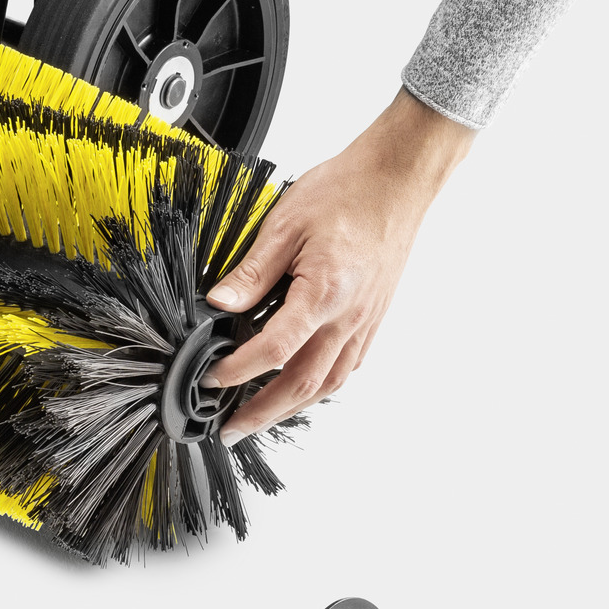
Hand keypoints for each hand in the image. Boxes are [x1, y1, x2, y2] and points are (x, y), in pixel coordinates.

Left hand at [205, 88, 474, 442]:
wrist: (398, 179)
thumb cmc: (348, 191)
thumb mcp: (285, 224)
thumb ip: (251, 272)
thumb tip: (219, 304)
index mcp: (324, 294)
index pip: (273, 350)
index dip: (237, 371)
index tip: (211, 380)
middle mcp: (349, 317)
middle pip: (302, 384)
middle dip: (262, 413)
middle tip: (230, 430)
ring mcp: (365, 322)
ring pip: (328, 384)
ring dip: (291, 408)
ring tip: (260, 419)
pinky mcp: (373, 319)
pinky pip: (347, 367)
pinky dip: (320, 387)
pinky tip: (301, 389)